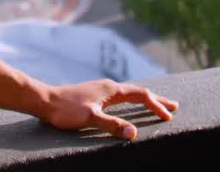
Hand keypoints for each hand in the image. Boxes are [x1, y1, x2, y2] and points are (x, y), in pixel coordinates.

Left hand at [39, 79, 177, 140]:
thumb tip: (134, 132)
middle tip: (174, 106)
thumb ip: (111, 125)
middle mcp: (108, 87)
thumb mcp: (90, 118)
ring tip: (156, 105)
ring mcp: (101, 90)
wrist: (45, 100)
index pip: (141, 95)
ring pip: (129, 94)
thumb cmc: (66, 109)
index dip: (156, 105)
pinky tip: (128, 106)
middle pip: (138, 92)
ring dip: (145, 100)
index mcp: (111, 90)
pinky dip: (132, 101)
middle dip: (157, 100)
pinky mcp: (94, 95)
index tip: (168, 116)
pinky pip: (120, 97)